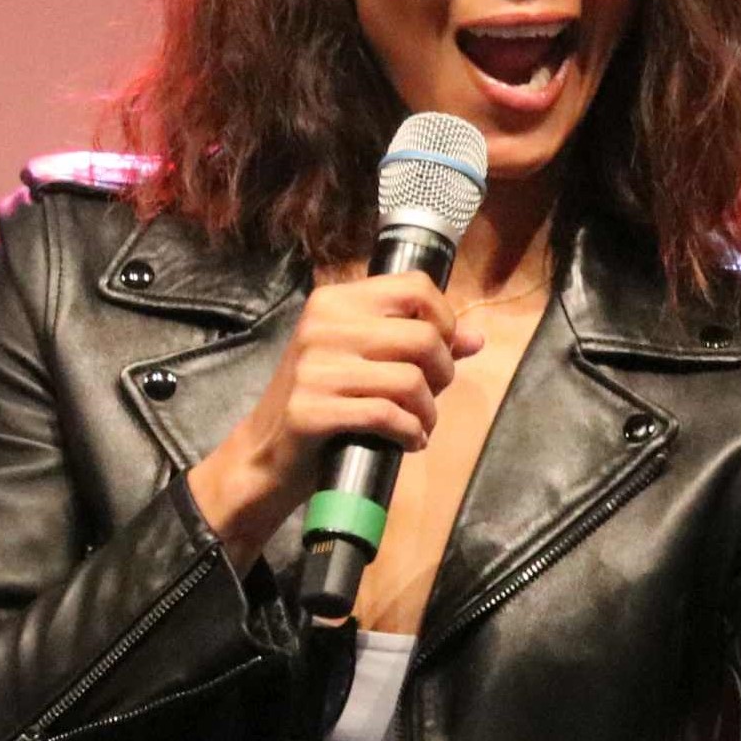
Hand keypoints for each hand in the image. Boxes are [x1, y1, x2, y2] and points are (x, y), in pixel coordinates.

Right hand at [187, 272, 486, 564]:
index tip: (441, 352)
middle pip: (423, 337)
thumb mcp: (365, 362)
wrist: (264, 452)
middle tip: (430, 397)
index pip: (415, 287)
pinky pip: (387, 416)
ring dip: (427, 412)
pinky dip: (409, 433)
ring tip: (418, 424)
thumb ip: (419, 345)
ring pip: (410, 381)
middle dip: (443, 374)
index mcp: (335, 301)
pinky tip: (407, 441)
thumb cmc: (322, 400)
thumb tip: (476, 338)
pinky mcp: (310, 410)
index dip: (444, 321)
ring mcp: (313, 367)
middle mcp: (322, 325)